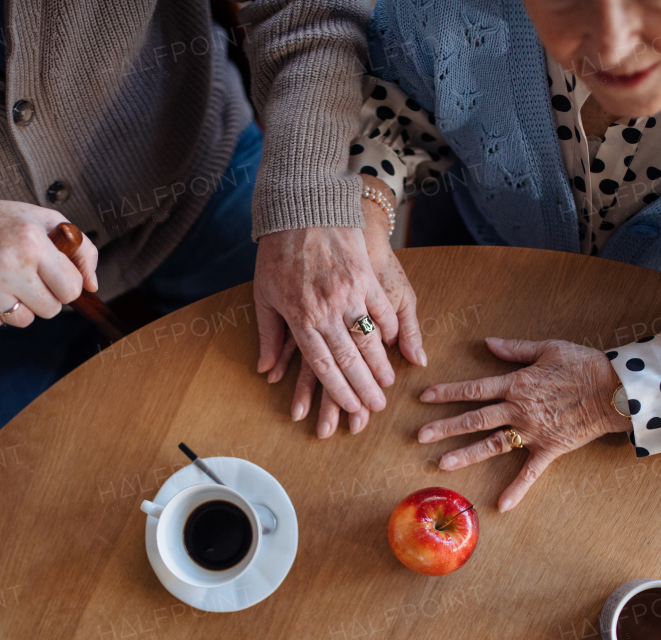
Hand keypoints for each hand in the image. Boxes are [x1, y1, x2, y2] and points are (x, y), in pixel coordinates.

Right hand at [0, 191, 97, 329]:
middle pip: (51, 310)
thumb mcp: (43, 220)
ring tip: (3, 280)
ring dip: (18, 306)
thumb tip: (92, 287)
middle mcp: (10, 264)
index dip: (64, 285)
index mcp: (33, 242)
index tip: (52, 275)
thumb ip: (79, 250)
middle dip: (43, 296)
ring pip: (24, 321)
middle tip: (25, 276)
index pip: (71, 289)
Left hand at [260, 175, 425, 436]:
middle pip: (350, 360)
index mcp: (300, 319)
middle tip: (376, 408)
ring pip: (369, 339)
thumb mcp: (264, 295)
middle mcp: (326, 311)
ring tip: (388, 383)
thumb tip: (265, 371)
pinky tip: (397, 344)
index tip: (352, 409)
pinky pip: (383, 309)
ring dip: (381, 364)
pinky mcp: (364, 276)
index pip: (323, 366)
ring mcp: (349, 293)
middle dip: (365, 388)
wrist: (300, 208)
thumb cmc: (277, 253)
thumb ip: (269, 336)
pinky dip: (391, 328)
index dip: (340, 392)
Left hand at [418, 338, 627, 510]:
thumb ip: (515, 349)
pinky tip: (501, 506)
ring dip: (466, 454)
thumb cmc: (583, 365)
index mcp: (516, 384)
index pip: (474, 389)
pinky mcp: (549, 448)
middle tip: (419, 435)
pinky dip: (516, 489)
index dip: (447, 392)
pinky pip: (530, 472)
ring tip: (442, 464)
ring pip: (492, 444)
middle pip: (475, 419)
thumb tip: (488, 342)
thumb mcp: (548, 348)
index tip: (424, 397)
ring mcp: (532, 431)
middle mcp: (518, 409)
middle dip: (445, 426)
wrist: (615, 389)